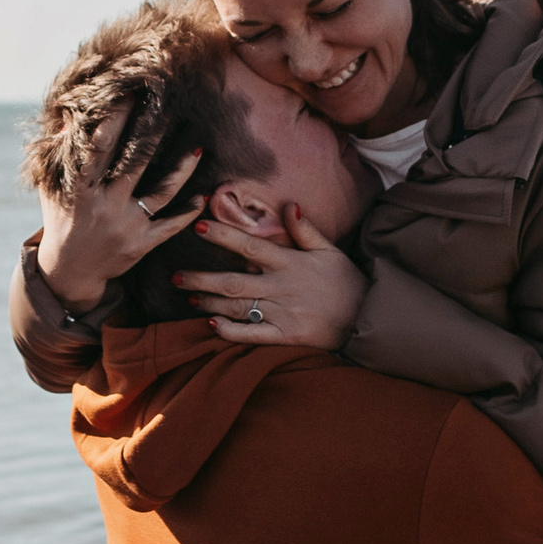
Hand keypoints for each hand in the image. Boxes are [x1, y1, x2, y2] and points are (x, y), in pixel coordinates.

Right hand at [34, 106, 205, 310]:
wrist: (70, 271)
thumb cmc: (61, 217)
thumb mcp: (52, 185)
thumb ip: (60, 151)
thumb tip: (70, 113)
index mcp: (79, 189)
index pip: (99, 148)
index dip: (115, 119)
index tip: (130, 93)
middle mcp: (103, 207)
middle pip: (135, 165)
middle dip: (153, 134)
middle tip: (170, 108)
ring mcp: (125, 227)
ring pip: (161, 194)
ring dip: (181, 170)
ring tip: (198, 148)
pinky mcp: (141, 245)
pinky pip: (170, 226)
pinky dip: (188, 212)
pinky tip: (203, 196)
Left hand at [173, 206, 364, 350]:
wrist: (368, 319)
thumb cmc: (347, 283)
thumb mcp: (331, 252)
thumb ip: (307, 231)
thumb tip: (289, 205)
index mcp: (291, 264)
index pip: (250, 246)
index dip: (223, 236)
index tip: (198, 226)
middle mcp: (283, 288)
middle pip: (233, 282)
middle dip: (201, 278)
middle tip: (174, 275)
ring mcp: (284, 315)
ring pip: (237, 307)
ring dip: (209, 302)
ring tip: (188, 296)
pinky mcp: (286, 338)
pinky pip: (253, 334)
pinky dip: (230, 330)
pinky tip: (211, 324)